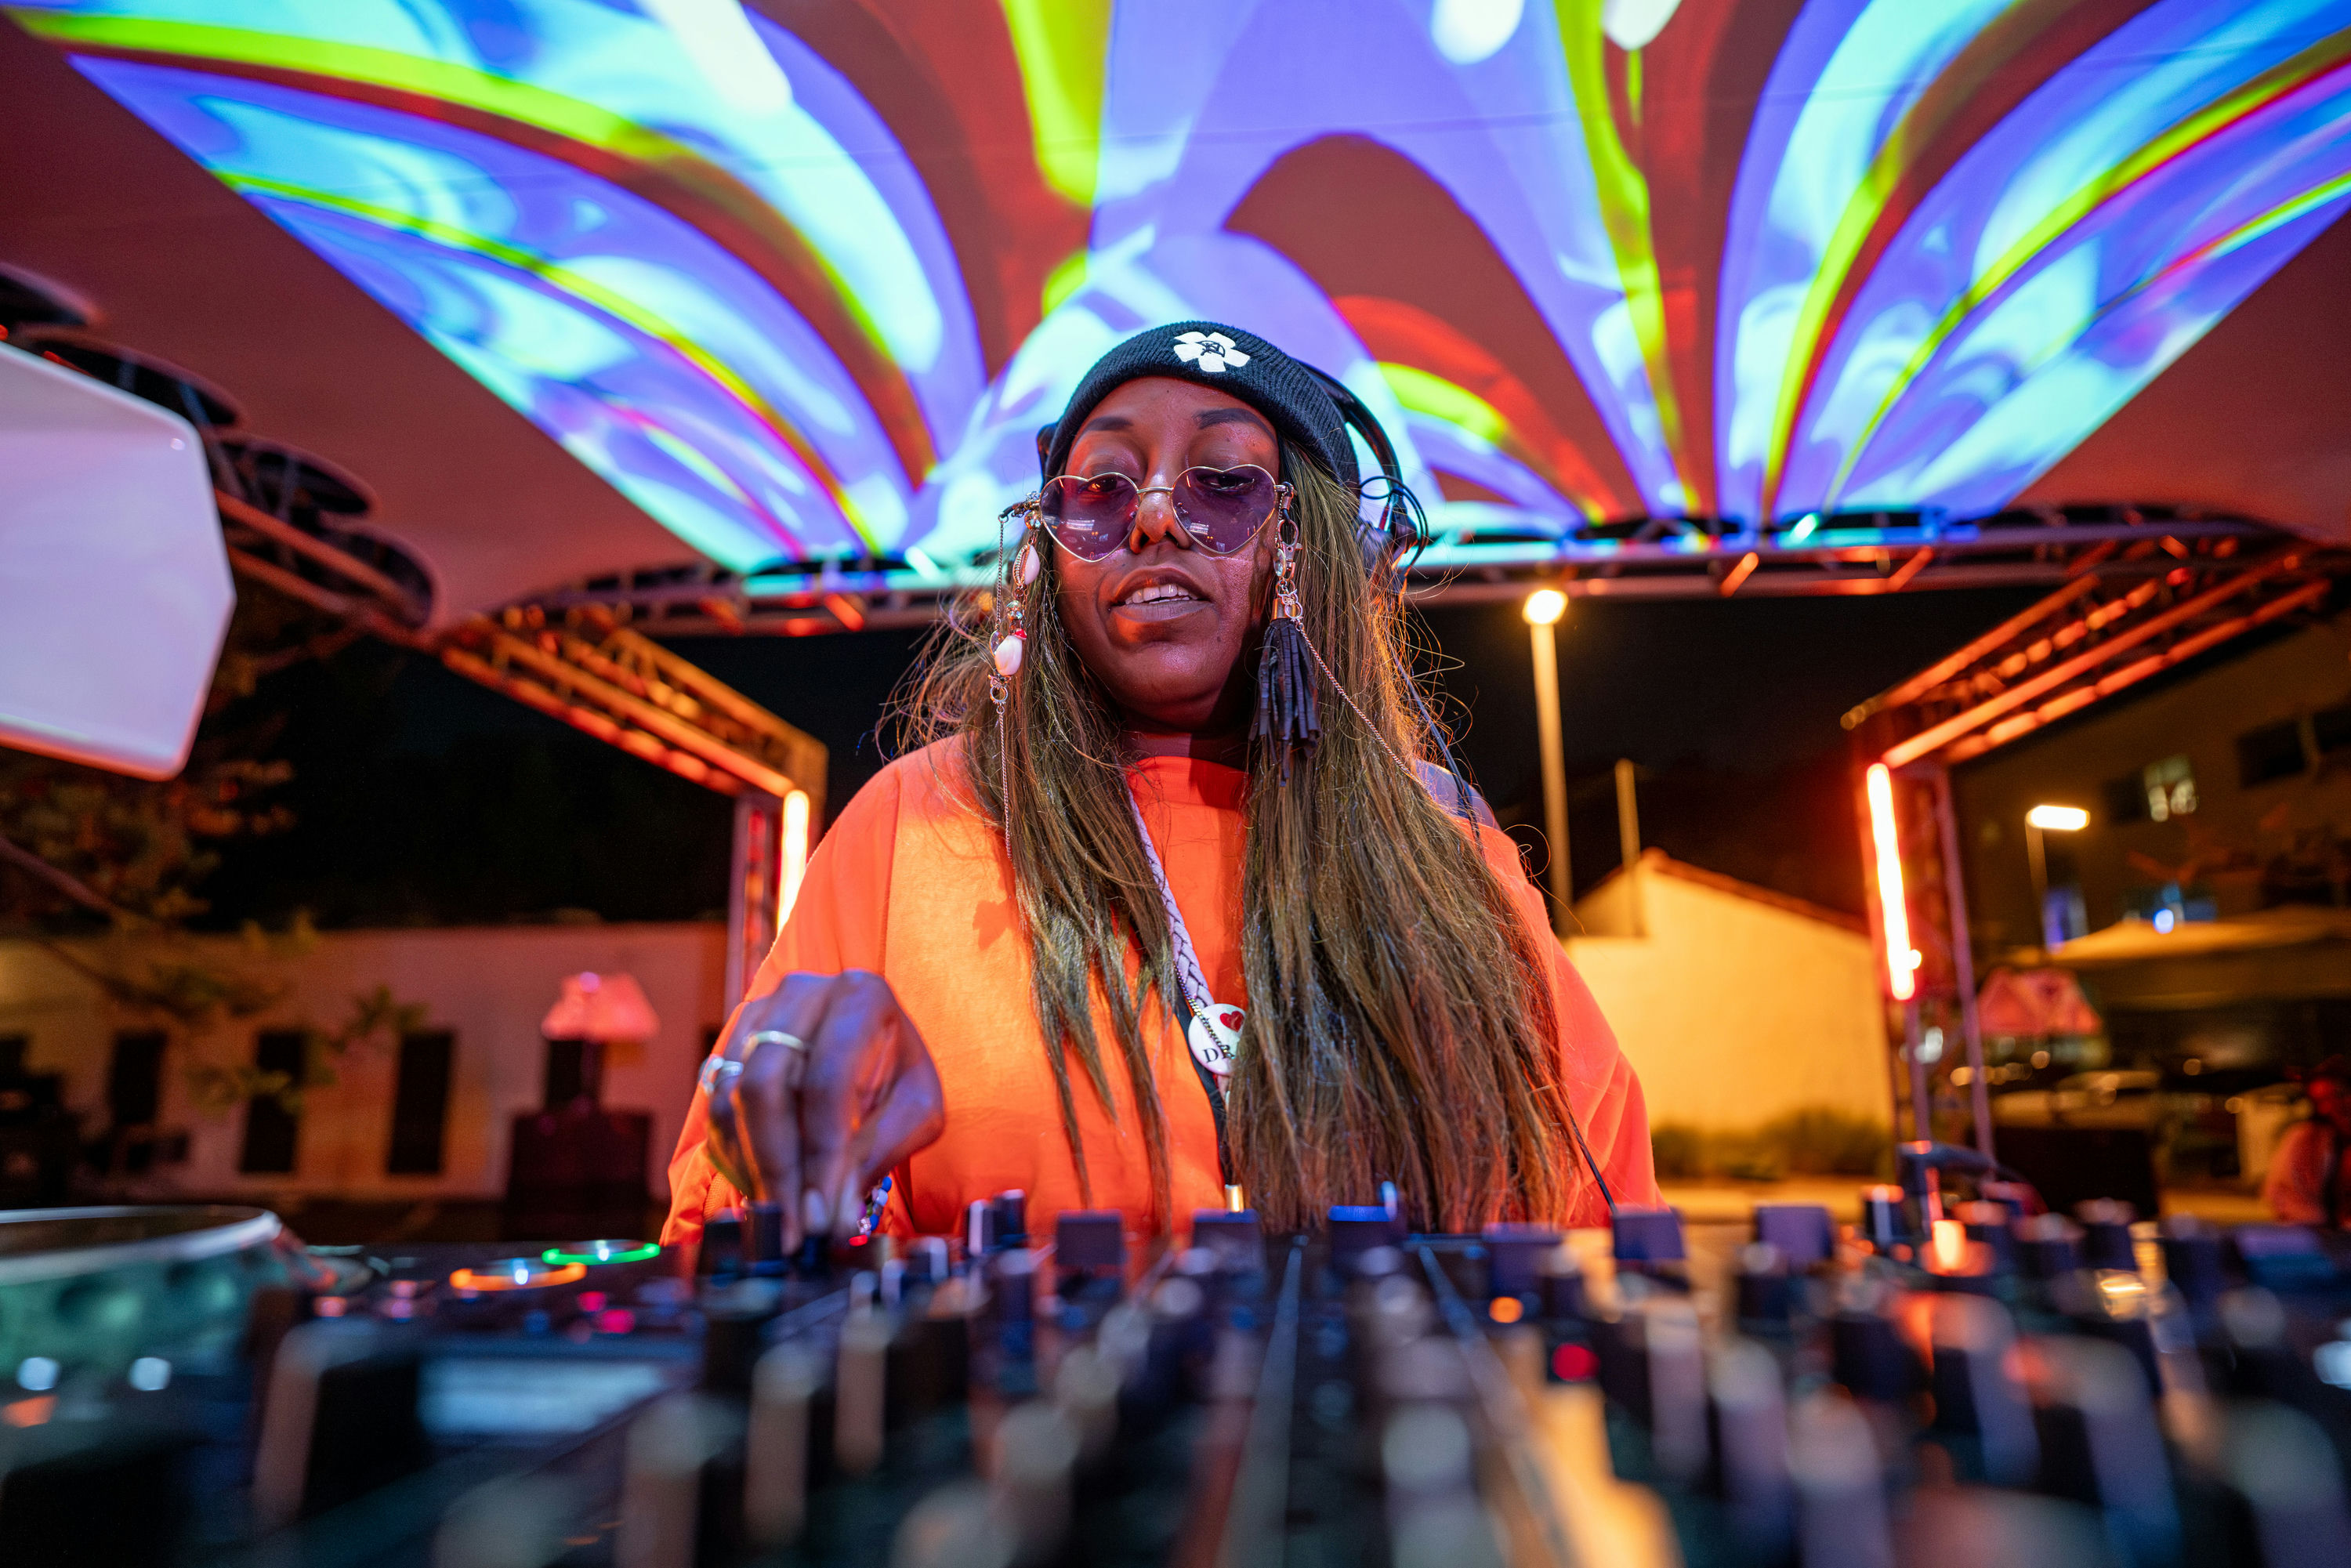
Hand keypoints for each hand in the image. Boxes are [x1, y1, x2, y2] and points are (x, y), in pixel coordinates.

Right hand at [702, 971, 944, 1247]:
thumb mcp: (916, 1111)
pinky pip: (715, 1105)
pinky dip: (736, 1157)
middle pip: (765, 1086)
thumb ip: (876, 1155)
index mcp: (861, 996)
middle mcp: (802, 993)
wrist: (876, 1044)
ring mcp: (759, 1014)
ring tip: (782, 1219)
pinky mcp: (732, 1043)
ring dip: (753, 1169)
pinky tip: (764, 1189)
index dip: (821, 1155)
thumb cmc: (900, 1075)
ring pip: (732, 1098)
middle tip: (793, 1229)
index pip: (827, 1080)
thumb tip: (832, 1218)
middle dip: (778, 1168)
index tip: (822, 1215)